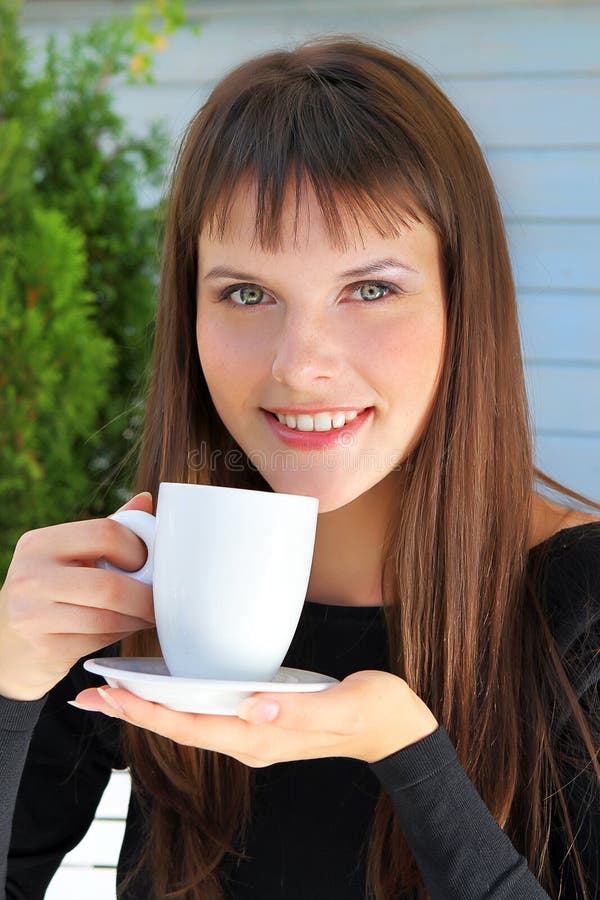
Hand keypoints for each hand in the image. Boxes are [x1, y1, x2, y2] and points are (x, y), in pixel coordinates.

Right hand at [0, 493, 154, 700]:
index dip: (138, 548)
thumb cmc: (50, 591)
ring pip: (108, 618)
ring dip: (137, 618)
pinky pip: (99, 640)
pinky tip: (124, 627)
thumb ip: (107, 531)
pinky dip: (121, 634)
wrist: (8, 643)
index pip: (105, 533)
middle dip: (145, 595)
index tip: (149, 562)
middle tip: (159, 599)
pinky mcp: (44, 648)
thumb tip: (145, 501)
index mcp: (39, 543)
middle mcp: (30, 576)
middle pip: (110, 585)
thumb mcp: (70, 555)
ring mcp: (32, 615)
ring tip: (145, 614)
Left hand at [72, 670, 437, 763]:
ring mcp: (254, 731)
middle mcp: (250, 739)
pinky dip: (178, 700)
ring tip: (113, 690)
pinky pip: (208, 712)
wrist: (395, 729)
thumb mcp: (344, 706)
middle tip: (92, 692)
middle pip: (180, 727)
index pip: (192, 727)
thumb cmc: (374, 712)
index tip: (112, 693)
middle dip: (134, 710)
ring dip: (150, 706)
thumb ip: (299, 712)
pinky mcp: (260, 718)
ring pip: (189, 721)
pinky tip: (166, 686)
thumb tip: (252, 708)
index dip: (149, 712)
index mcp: (262, 738)